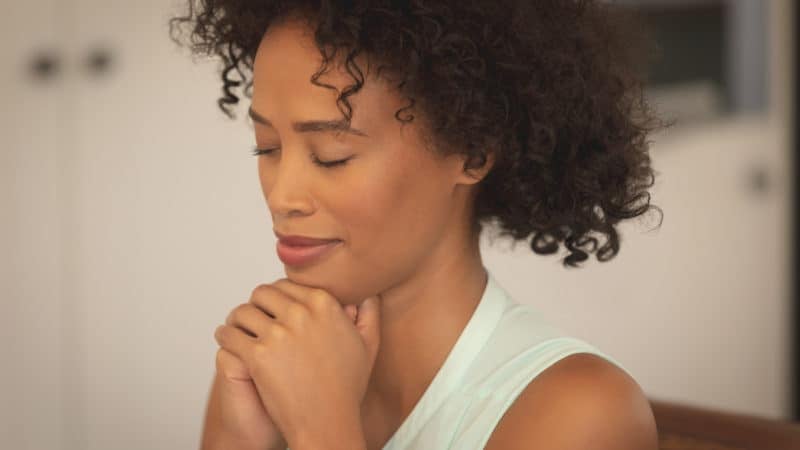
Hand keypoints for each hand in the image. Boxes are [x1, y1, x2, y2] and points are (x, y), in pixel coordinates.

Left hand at [214, 278, 380, 446]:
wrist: (328, 422)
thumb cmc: (346, 387)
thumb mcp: (368, 345)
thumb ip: (369, 313)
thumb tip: (367, 293)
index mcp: (325, 304)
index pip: (287, 284)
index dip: (277, 297)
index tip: (273, 310)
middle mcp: (302, 313)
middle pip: (262, 293)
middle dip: (256, 305)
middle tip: (253, 319)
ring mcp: (279, 334)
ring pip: (242, 311)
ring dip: (237, 320)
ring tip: (237, 330)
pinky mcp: (259, 355)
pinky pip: (229, 334)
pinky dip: (225, 336)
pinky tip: (229, 342)